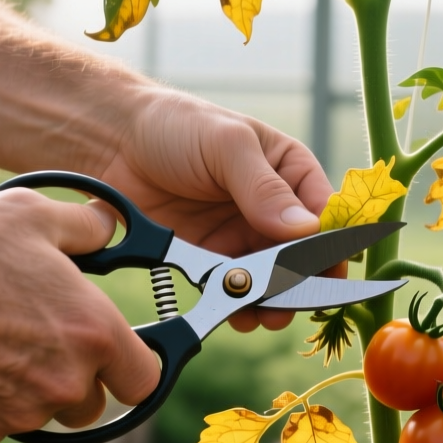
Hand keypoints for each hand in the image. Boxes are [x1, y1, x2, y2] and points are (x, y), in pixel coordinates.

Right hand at [0, 189, 160, 442]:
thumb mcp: (32, 216)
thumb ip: (88, 228)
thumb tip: (111, 227)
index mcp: (93, 333)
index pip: (145, 380)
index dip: (134, 367)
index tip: (120, 354)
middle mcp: (64, 381)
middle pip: (92, 403)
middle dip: (77, 378)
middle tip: (43, 339)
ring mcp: (19, 412)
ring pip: (44, 415)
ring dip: (31, 391)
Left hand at [98, 88, 335, 332]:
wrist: (111, 142)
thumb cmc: (176, 127)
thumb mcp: (226, 145)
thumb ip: (264, 187)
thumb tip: (306, 228)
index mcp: (288, 170)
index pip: (323, 210)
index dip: (330, 242)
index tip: (328, 269)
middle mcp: (271, 206)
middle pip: (301, 254)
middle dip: (301, 282)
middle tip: (294, 301)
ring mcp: (241, 234)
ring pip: (271, 278)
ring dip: (273, 300)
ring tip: (267, 315)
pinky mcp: (211, 258)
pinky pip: (234, 288)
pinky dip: (240, 305)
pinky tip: (240, 314)